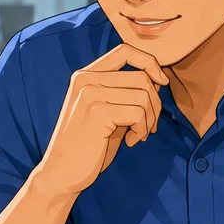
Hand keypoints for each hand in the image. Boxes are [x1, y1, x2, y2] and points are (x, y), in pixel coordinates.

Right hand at [31, 44, 168, 198]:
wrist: (62, 173)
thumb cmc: (88, 145)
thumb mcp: (108, 112)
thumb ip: (126, 93)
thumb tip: (158, 80)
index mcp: (86, 75)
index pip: (125, 50)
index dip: (150, 63)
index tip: (161, 83)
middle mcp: (86, 79)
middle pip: (141, 76)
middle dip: (155, 103)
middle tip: (149, 126)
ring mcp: (90, 94)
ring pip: (144, 95)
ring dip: (150, 119)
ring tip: (138, 135)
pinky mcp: (97, 112)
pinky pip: (138, 113)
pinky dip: (142, 129)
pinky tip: (130, 142)